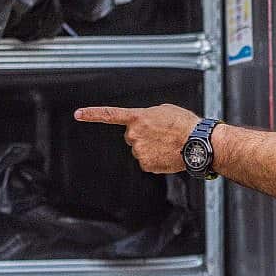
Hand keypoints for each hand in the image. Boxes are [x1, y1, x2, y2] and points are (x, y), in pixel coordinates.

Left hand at [74, 104, 200, 173]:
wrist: (197, 142)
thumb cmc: (184, 124)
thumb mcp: (164, 110)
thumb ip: (147, 116)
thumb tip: (145, 124)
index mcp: (137, 118)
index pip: (110, 114)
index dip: (92, 114)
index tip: (78, 114)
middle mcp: (134, 134)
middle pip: (131, 137)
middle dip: (142, 136)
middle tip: (160, 134)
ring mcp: (138, 151)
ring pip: (139, 150)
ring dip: (150, 147)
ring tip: (167, 143)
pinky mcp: (146, 164)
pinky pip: (147, 162)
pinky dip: (155, 159)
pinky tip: (166, 154)